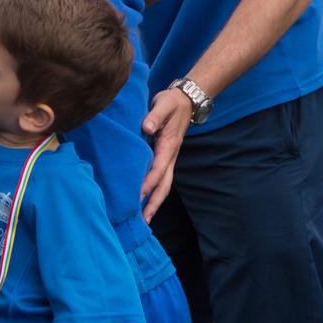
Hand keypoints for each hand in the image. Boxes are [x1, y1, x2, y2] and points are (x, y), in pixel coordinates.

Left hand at [139, 88, 191, 220]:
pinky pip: (160, 178)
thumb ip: (155, 115)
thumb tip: (147, 126)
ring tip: (144, 218)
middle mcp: (170, 157)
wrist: (185, 101)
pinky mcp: (165, 157)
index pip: (158, 170)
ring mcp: (169, 159)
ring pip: (163, 185)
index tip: (137, 196)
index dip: (148, 183)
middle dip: (154, 203)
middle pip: (164, 185)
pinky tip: (144, 199)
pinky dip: (153, 191)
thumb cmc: (172, 103)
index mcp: (169, 147)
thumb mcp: (164, 104)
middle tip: (144, 221)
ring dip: (154, 201)